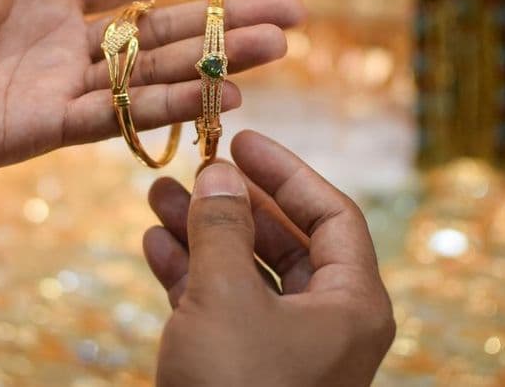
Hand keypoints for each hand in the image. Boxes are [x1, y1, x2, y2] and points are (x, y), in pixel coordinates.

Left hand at [0, 0, 303, 196]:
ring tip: (276, 50)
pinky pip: (122, 115)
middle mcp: (68, 42)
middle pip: (165, 29)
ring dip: (216, 63)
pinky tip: (221, 98)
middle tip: (291, 15)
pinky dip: (172, 106)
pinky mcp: (47, 127)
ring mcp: (63, 86)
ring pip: (156, 74)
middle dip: (227, 22)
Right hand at [143, 131, 394, 386]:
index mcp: (351, 305)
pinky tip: (154, 245)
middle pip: (283, 240)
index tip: (242, 141)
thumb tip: (219, 174)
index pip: (331, 214)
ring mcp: (284, 348)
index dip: (286, 172)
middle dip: (233, 202)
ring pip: (245, 271)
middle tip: (194, 168)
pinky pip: (221, 306)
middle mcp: (325, 323)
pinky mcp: (244, 368)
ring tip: (158, 196)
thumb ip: (223, 228)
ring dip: (203, 233)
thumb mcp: (226, 298)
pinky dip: (189, 275)